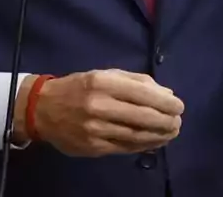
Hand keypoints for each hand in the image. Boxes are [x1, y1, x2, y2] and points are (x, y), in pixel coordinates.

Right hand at [15, 69, 183, 156]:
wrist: (43, 108)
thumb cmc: (80, 87)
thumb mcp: (106, 74)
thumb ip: (137, 81)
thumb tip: (166, 94)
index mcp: (103, 83)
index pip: (143, 94)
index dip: (165, 103)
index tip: (179, 106)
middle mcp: (99, 106)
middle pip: (142, 117)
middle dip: (166, 121)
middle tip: (178, 122)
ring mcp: (94, 129)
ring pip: (135, 135)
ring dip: (158, 136)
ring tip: (171, 133)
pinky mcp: (92, 147)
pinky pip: (124, 147)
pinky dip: (143, 145)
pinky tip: (154, 142)